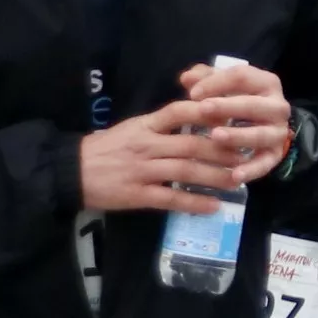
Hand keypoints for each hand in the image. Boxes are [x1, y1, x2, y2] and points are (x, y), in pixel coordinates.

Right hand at [78, 100, 252, 213]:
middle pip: (190, 144)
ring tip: (237, 180)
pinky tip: (214, 206)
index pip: (178, 111)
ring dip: (215, 176)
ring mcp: (142, 171)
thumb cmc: (105, 149)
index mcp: (144, 125)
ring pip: (185, 171)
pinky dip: (194, 203)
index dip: (205, 112)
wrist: (71, 171)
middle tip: (245, 154)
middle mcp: (146, 145)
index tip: (230, 116)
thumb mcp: (132, 129)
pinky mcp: (138, 195)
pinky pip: (171, 199)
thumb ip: (160, 126)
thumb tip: (196, 121)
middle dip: (221, 149)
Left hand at [176, 58, 293, 179]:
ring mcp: (278, 132)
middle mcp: (277, 106)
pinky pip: (265, 164)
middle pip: (253, 104)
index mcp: (265, 83)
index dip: (216, 82)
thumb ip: (205, 78)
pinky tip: (234, 176)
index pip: (242, 76)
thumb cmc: (238, 101)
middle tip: (203, 109)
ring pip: (260, 134)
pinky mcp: (276, 155)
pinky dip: (251, 170)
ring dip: (238, 136)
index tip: (192, 93)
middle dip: (227, 106)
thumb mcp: (224, 86)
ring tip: (215, 137)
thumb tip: (186, 78)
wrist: (266, 128)